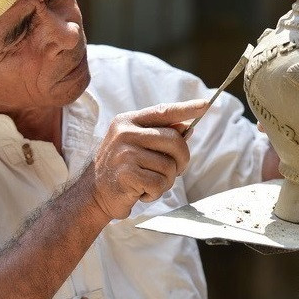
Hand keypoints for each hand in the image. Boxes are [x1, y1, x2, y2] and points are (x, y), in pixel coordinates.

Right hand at [83, 99, 207, 219]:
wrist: (93, 194)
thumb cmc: (121, 169)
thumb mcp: (136, 146)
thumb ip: (159, 135)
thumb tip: (187, 128)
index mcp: (128, 121)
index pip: (162, 111)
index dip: (185, 108)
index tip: (205, 104)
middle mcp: (125, 133)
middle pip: (174, 140)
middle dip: (182, 159)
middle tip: (175, 171)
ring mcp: (124, 153)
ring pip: (169, 166)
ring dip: (166, 181)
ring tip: (148, 183)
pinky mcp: (126, 174)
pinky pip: (159, 183)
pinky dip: (155, 193)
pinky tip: (141, 192)